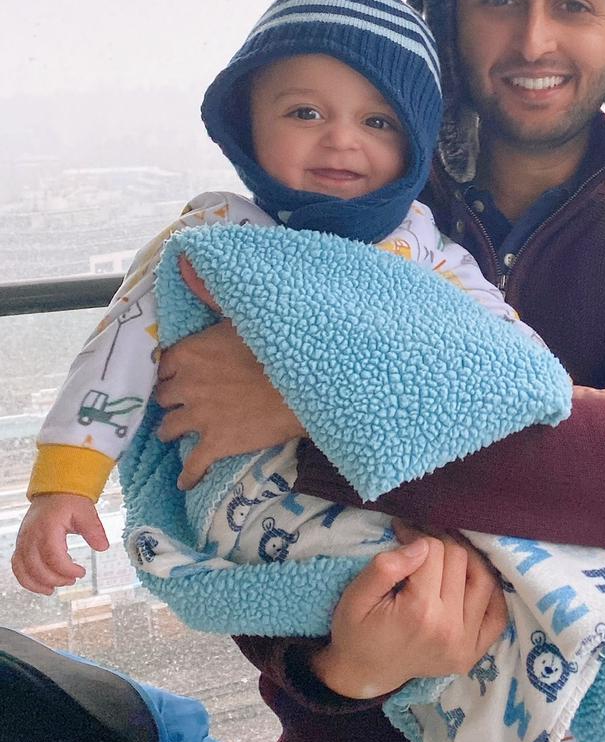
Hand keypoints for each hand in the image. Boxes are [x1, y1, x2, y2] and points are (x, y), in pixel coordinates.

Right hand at [12, 493, 108, 594]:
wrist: (54, 492)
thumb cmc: (69, 501)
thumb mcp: (86, 512)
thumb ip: (94, 530)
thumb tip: (103, 547)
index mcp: (47, 528)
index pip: (53, 556)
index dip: (66, 570)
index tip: (81, 572)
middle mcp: (31, 536)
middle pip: (37, 567)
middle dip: (55, 579)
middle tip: (72, 580)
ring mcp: (23, 541)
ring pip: (23, 570)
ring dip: (38, 584)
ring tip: (54, 589)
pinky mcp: (21, 545)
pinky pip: (17, 567)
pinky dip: (26, 580)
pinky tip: (41, 585)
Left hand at [155, 256, 302, 488]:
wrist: (306, 385)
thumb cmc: (278, 345)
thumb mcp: (241, 313)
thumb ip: (208, 292)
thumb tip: (182, 261)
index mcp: (188, 353)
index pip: (161, 365)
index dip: (169, 370)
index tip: (176, 373)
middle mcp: (185, 386)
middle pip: (162, 397)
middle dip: (169, 399)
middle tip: (181, 401)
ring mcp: (198, 417)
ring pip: (168, 430)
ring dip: (173, 430)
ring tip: (179, 433)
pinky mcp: (216, 444)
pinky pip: (192, 466)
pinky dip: (188, 474)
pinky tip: (188, 480)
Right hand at [310, 529, 509, 698]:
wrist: (363, 673)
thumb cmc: (356, 632)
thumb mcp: (356, 596)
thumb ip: (386, 567)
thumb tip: (422, 545)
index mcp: (420, 612)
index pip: (434, 551)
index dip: (417, 534)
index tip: (403, 532)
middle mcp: (449, 628)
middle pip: (460, 561)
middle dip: (441, 542)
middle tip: (422, 540)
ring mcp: (465, 643)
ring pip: (484, 580)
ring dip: (468, 560)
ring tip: (447, 555)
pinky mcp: (473, 653)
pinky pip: (498, 616)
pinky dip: (492, 594)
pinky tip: (474, 581)